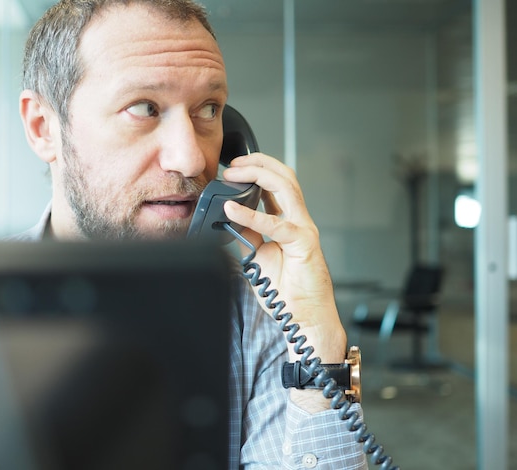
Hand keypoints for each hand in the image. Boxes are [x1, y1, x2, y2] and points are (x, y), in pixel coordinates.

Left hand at [222, 153, 346, 364]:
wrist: (304, 317)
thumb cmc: (288, 291)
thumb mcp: (259, 256)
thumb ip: (249, 236)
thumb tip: (230, 221)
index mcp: (290, 222)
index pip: (277, 184)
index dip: (257, 170)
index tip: (233, 168)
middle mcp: (299, 221)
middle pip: (285, 177)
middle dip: (259, 163)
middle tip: (232, 163)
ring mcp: (304, 229)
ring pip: (286, 188)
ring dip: (258, 175)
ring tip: (233, 174)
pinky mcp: (303, 244)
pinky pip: (275, 224)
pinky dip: (251, 215)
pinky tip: (232, 211)